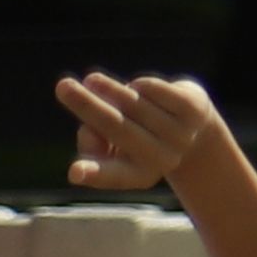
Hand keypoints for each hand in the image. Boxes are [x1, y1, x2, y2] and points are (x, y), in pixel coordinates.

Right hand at [54, 73, 223, 193]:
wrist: (193, 125)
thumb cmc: (137, 133)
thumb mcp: (111, 143)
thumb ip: (93, 140)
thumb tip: (92, 127)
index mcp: (138, 175)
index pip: (113, 175)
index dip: (94, 174)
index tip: (75, 172)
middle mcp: (163, 159)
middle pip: (118, 127)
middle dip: (88, 105)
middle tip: (62, 86)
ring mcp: (182, 134)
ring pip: (134, 103)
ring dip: (109, 89)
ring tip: (92, 81)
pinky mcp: (194, 110)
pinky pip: (153, 89)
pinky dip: (138, 85)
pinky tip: (139, 89)